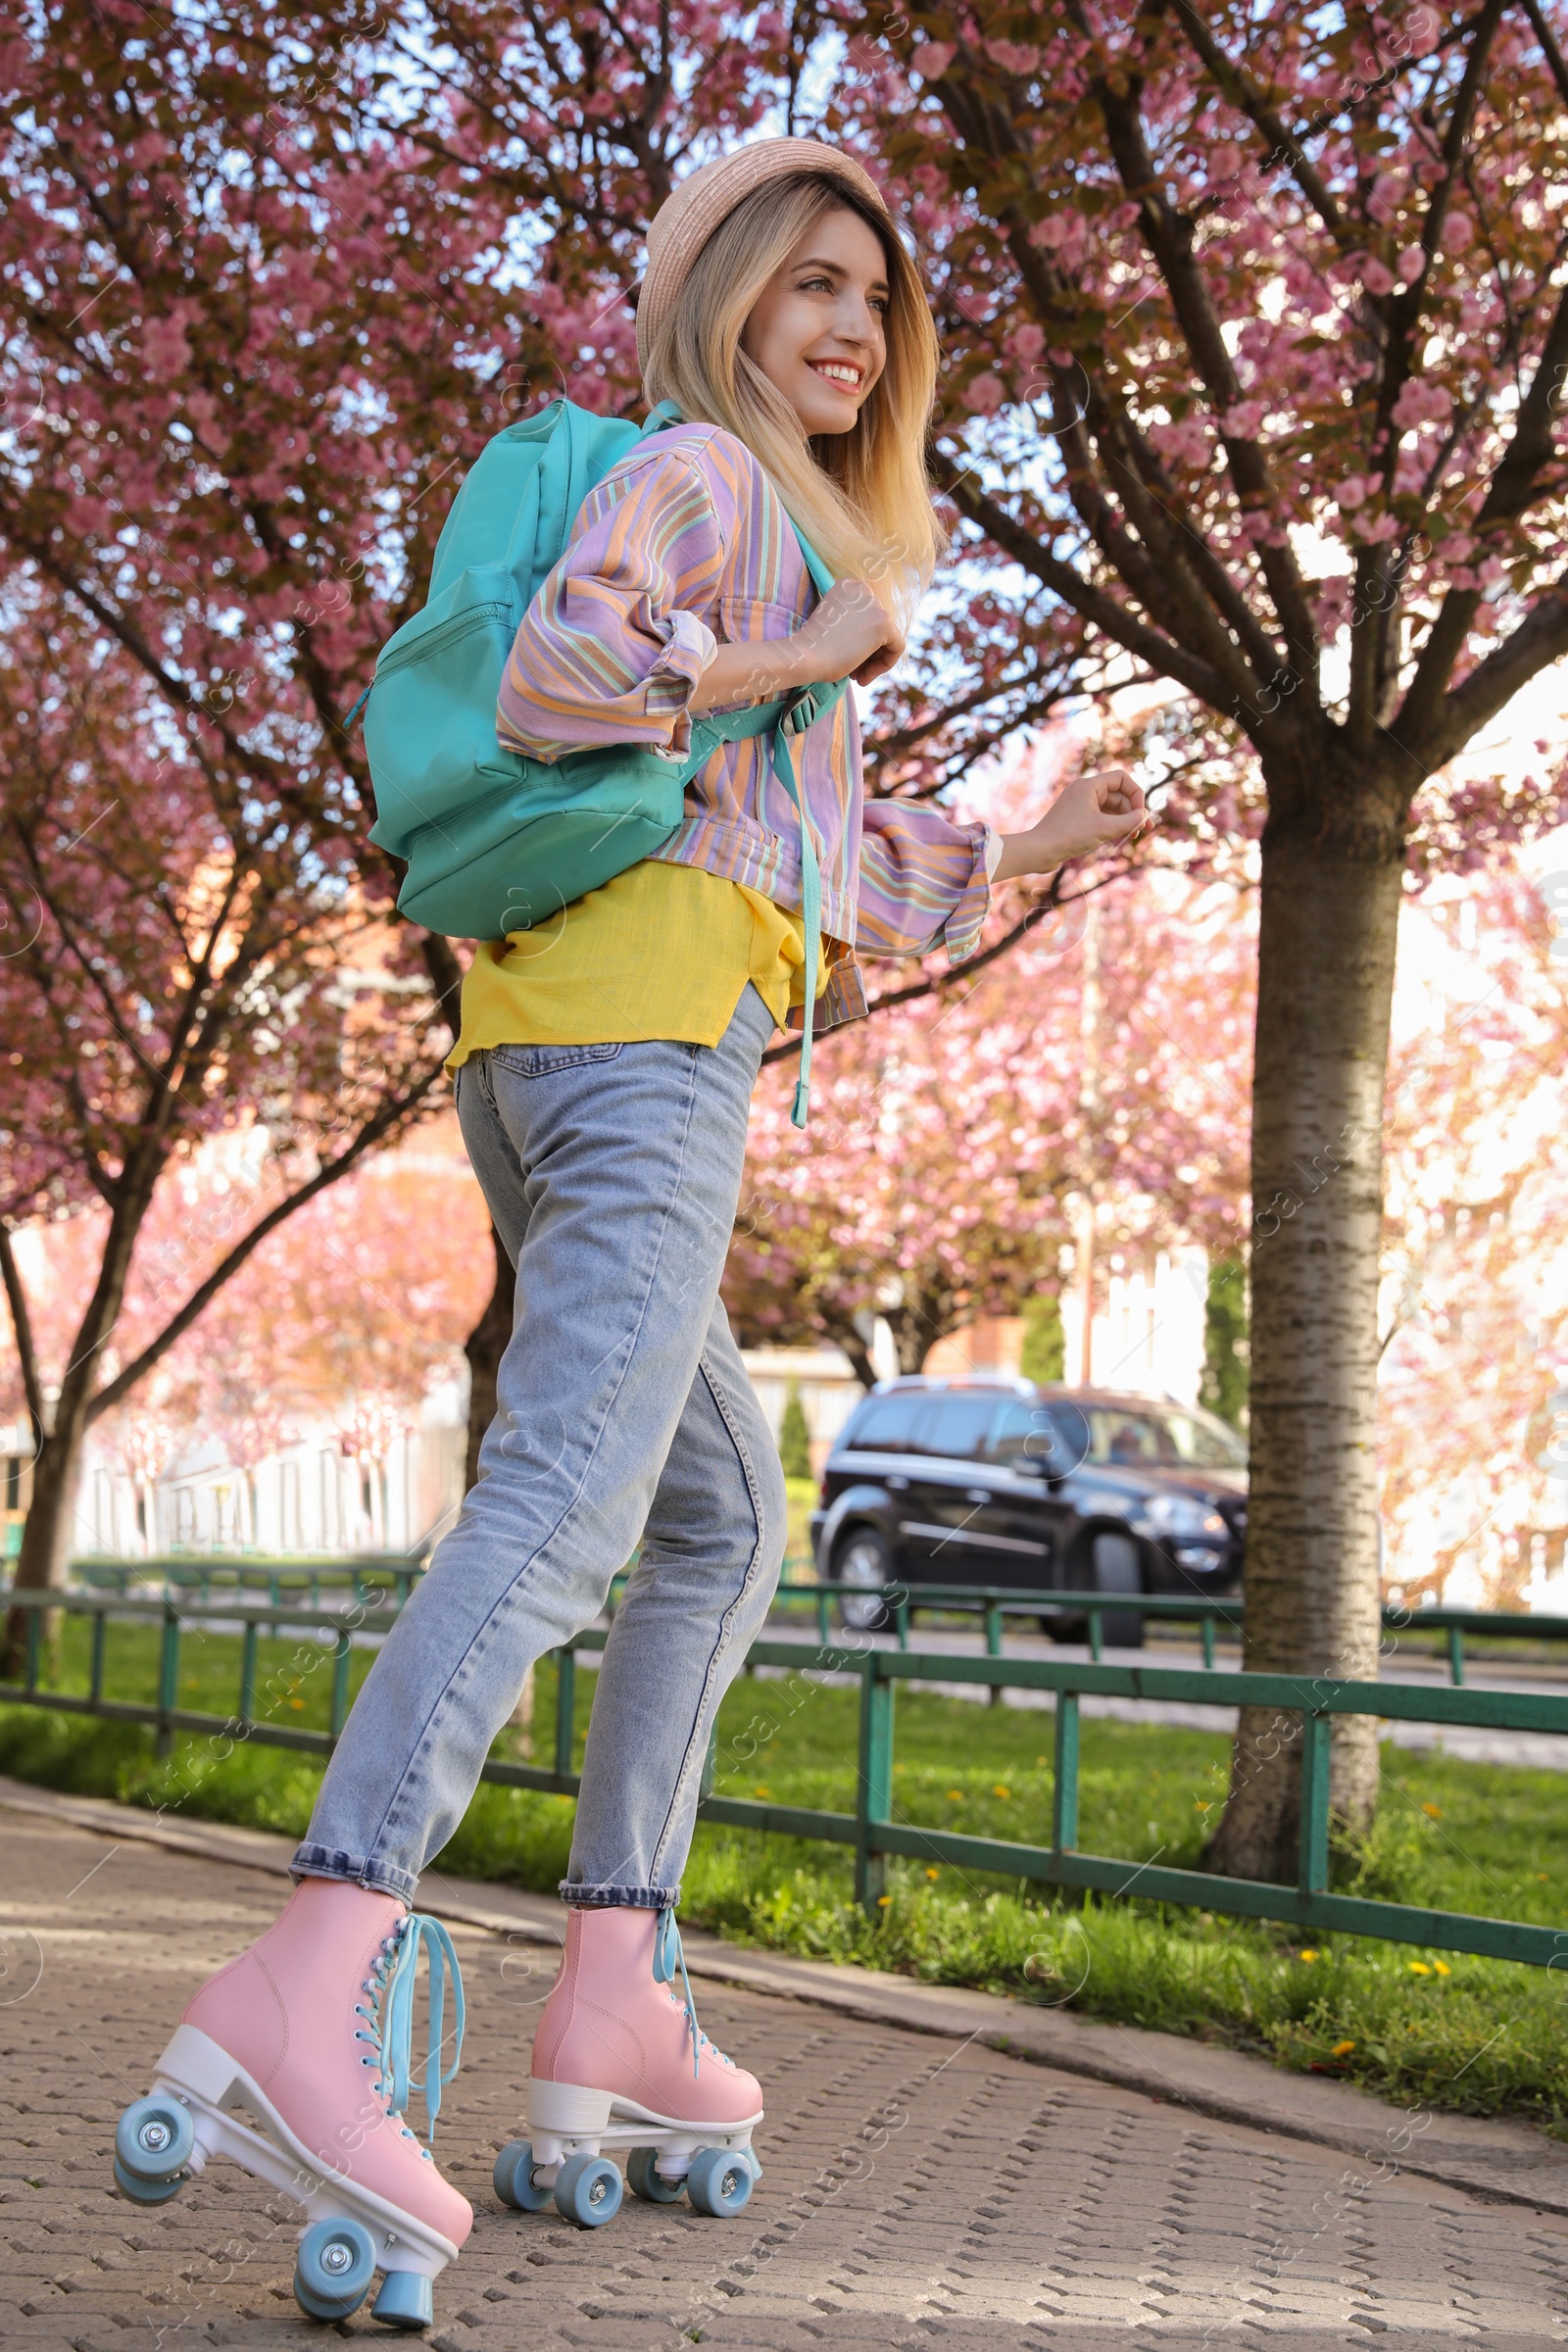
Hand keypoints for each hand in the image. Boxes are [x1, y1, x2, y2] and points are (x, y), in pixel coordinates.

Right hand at [789, 579, 904, 688]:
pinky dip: (884, 665)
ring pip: (888, 638)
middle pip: (878, 627)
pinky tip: (863, 676)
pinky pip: (897, 647)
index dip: (860, 642)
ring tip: (856, 677)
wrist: (804, 656)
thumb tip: (874, 638)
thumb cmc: (813, 650)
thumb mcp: (835, 628)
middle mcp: (862, 589)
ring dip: (873, 661)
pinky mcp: (884, 622)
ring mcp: (874, 604)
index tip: (848, 658)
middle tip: (853, 673)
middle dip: (868, 654)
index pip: (867, 617)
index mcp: (847, 586)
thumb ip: (854, 625)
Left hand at [991, 767, 1151, 883]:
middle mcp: (1084, 791)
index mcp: (1089, 785)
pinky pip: (1100, 817)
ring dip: (1123, 820)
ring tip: (1133, 836)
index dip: (1136, 794)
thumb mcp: (1104, 829)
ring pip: (1110, 808)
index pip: (1122, 779)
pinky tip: (1119, 837)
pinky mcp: (1075, 818)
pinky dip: (1111, 825)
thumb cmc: (1069, 836)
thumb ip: (1129, 821)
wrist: (1039, 851)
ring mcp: (1079, 805)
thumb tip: (1144, 816)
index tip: (1141, 814)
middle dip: (1132, 811)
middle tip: (1143, 830)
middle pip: (1118, 795)